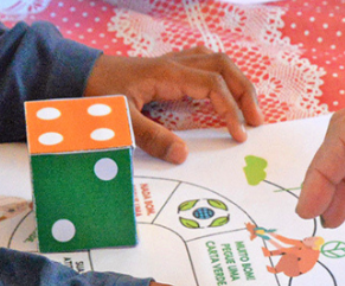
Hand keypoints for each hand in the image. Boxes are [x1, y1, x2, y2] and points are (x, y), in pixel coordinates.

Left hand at [84, 47, 262, 163]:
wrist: (77, 74)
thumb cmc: (98, 95)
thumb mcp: (120, 120)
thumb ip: (151, 138)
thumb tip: (183, 156)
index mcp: (168, 74)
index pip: (212, 86)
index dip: (230, 110)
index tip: (239, 135)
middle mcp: (175, 64)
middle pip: (224, 66)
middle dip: (245, 93)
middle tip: (257, 121)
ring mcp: (174, 63)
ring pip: (218, 62)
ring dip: (238, 84)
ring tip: (250, 111)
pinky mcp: (171, 69)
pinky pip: (207, 65)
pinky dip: (224, 80)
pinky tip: (227, 97)